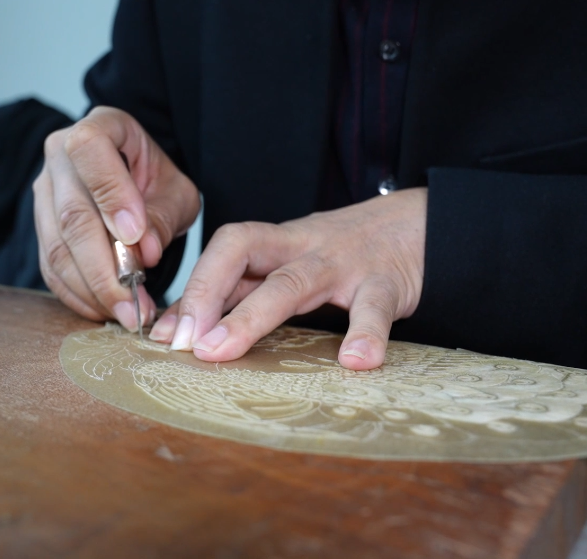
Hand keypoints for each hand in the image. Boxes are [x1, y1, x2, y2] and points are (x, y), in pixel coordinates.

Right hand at [33, 106, 200, 328]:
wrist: (135, 186)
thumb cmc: (158, 184)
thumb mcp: (176, 193)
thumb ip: (162, 217)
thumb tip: (142, 251)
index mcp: (101, 126)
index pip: (90, 149)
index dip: (110, 193)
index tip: (136, 236)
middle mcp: (61, 153)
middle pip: (72, 212)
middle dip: (105, 266)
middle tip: (134, 303)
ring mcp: (45, 190)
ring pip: (57, 246)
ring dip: (92, 288)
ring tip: (127, 314)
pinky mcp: (40, 225)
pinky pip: (50, 266)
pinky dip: (76, 294)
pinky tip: (103, 310)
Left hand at [148, 188, 426, 369]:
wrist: (423, 225)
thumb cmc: (342, 254)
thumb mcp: (291, 262)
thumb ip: (244, 290)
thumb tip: (182, 328)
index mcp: (276, 242)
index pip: (223, 249)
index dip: (192, 287)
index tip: (163, 334)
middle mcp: (302, 246)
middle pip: (243, 252)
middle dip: (205, 294)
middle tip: (181, 343)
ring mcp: (343, 262)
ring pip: (295, 280)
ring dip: (254, 316)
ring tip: (223, 351)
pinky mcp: (388, 282)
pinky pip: (376, 307)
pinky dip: (367, 334)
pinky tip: (357, 361)